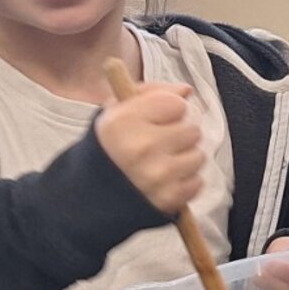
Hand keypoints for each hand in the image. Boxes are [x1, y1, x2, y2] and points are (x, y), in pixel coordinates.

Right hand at [95, 81, 201, 213]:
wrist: (90, 195)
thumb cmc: (109, 146)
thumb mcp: (116, 110)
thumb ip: (152, 93)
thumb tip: (186, 91)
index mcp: (124, 121)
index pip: (177, 104)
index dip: (171, 110)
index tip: (161, 118)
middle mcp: (141, 147)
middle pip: (193, 130)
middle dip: (180, 135)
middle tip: (163, 143)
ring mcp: (157, 175)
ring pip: (198, 156)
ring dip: (185, 158)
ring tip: (164, 162)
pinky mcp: (169, 198)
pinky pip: (197, 182)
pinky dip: (185, 181)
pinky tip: (166, 180)